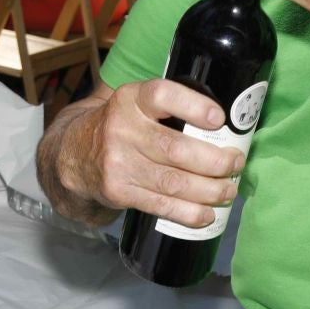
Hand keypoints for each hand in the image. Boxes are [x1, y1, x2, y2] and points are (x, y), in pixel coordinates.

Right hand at [65, 81, 244, 228]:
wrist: (74, 154)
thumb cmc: (121, 126)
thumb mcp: (136, 103)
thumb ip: (170, 105)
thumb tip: (229, 123)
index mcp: (131, 99)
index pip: (162, 95)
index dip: (193, 107)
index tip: (219, 119)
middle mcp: (121, 129)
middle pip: (176, 149)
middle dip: (215, 161)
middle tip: (235, 164)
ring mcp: (118, 163)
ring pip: (173, 182)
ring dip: (209, 190)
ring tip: (228, 190)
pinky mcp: (118, 191)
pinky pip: (161, 205)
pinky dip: (189, 212)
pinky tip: (206, 213)